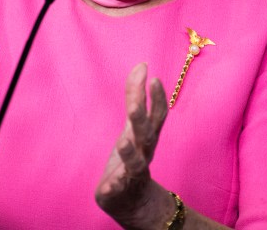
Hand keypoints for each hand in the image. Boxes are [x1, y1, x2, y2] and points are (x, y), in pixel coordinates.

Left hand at [95, 63, 173, 227]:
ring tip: (122, 142)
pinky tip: (109, 184)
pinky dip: (115, 186)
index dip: (157, 98)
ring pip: (136, 164)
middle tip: (134, 105)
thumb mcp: (132, 125)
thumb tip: (142, 65)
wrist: (135, 201)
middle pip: (147, 136)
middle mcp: (145, 154)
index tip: (154, 78)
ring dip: (130, 153)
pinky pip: (118, 189)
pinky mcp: (119, 191)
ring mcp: (133, 173)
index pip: (157, 115)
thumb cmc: (133, 156)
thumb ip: (135, 97)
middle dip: (142, 121)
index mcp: (148, 137)